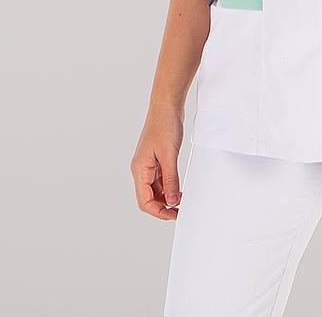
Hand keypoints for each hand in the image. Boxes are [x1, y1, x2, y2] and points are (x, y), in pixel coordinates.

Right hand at [131, 104, 185, 219]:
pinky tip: (178, 188)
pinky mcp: (156, 159)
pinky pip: (159, 180)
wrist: (167, 105)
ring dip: (166, 197)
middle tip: (180, 210)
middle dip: (162, 207)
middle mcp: (141, 169)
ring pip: (154, 190)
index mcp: (140, 169)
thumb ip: (170, 180)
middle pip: (148, 198)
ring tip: (182, 200)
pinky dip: (168, 187)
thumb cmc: (165, 125)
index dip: (158, 211)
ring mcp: (148, 164)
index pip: (144, 201)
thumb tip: (172, 202)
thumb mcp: (169, 155)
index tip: (174, 215)